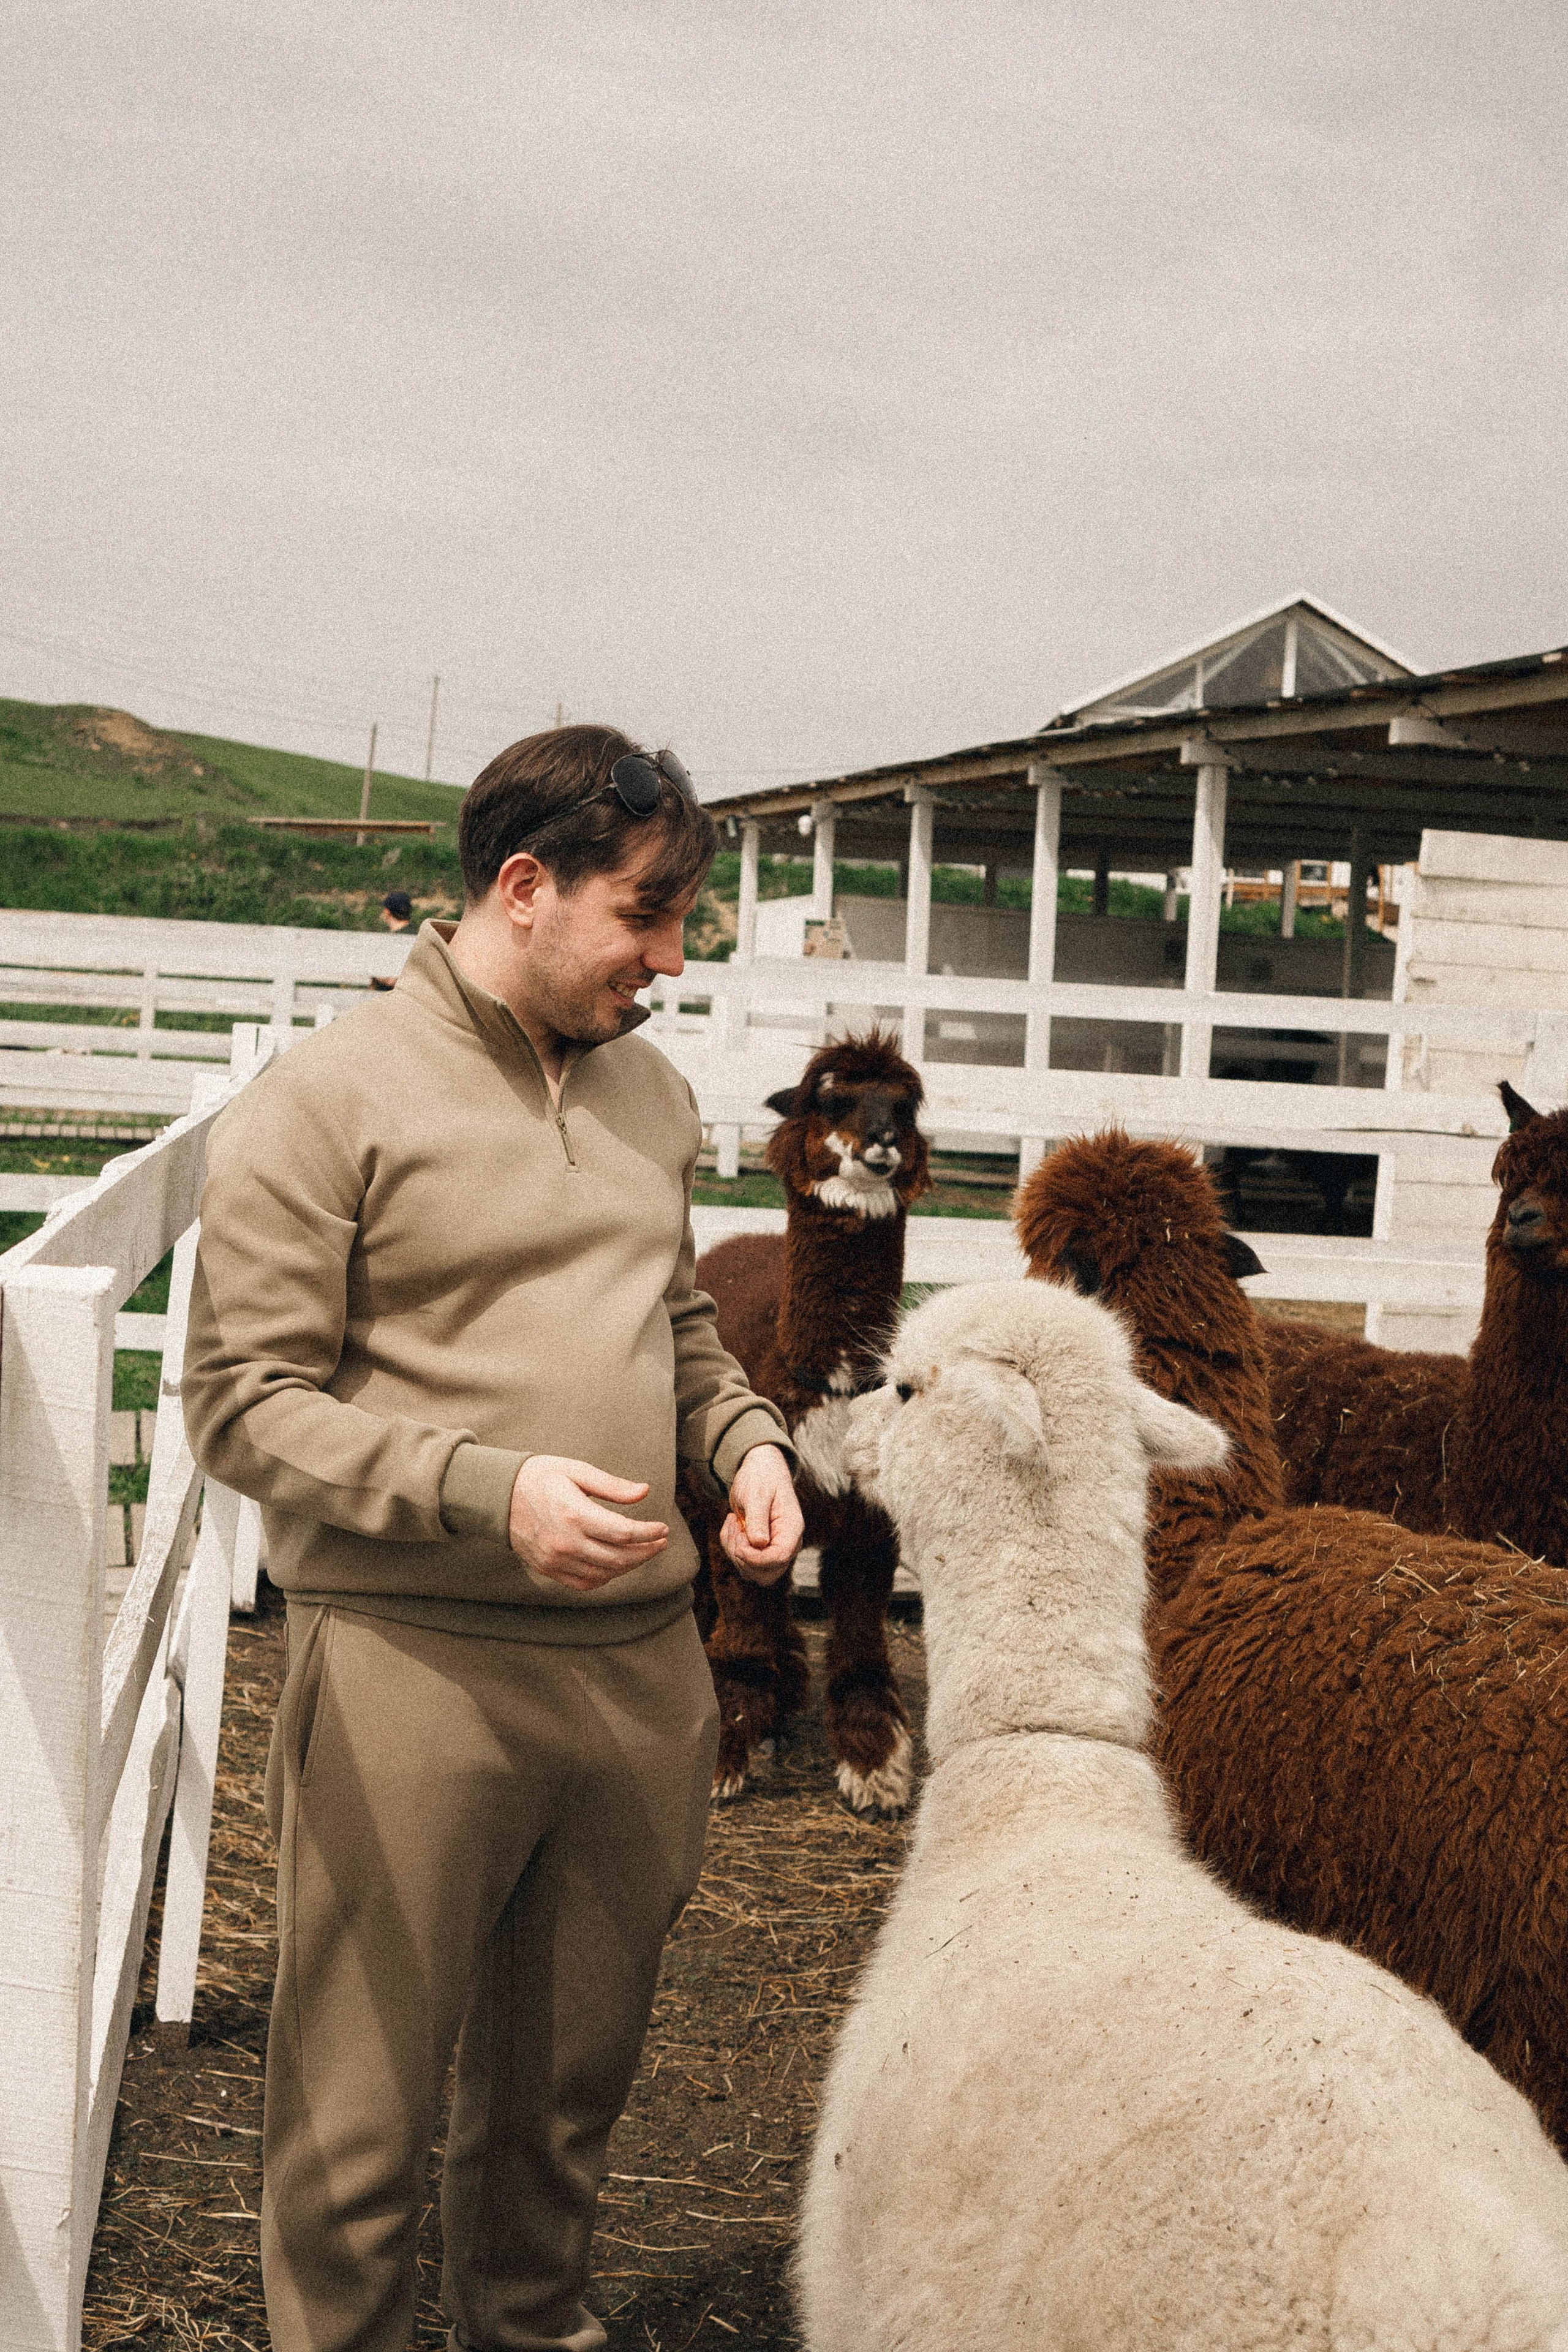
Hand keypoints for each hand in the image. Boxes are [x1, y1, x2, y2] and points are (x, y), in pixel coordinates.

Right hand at [507, 1456, 668, 1592]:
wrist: (497, 1496)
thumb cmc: (540, 1476)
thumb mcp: (576, 1470)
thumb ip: (611, 1485)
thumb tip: (645, 1492)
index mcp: (574, 1514)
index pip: (623, 1533)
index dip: (649, 1533)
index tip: (663, 1528)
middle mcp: (566, 1542)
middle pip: (618, 1558)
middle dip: (646, 1552)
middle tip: (661, 1541)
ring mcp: (556, 1560)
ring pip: (604, 1574)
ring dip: (629, 1565)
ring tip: (643, 1551)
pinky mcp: (548, 1569)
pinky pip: (585, 1583)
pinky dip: (606, 1577)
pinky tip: (616, 1564)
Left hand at [720, 1444, 803, 1585]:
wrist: (759, 1471)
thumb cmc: (761, 1478)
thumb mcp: (757, 1493)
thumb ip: (758, 1518)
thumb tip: (759, 1543)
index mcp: (792, 1529)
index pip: (779, 1558)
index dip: (756, 1559)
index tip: (739, 1546)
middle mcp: (786, 1543)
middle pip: (767, 1574)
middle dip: (744, 1559)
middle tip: (736, 1531)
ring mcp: (773, 1548)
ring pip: (752, 1572)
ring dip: (734, 1551)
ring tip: (733, 1523)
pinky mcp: (760, 1549)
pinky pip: (742, 1562)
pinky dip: (730, 1546)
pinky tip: (732, 1524)